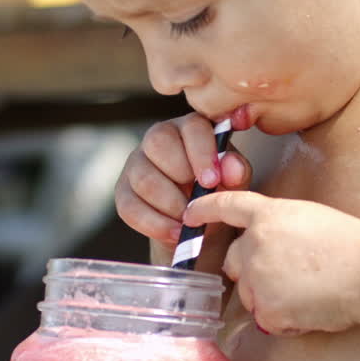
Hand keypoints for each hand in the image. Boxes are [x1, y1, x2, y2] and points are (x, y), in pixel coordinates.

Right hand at [114, 113, 251, 248]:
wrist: (200, 223)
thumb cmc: (219, 191)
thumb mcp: (234, 182)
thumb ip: (236, 172)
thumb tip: (231, 168)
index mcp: (192, 128)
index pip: (192, 126)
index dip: (201, 152)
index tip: (212, 180)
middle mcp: (160, 138)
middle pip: (158, 143)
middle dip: (179, 174)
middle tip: (198, 200)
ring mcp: (137, 163)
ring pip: (143, 177)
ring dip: (169, 204)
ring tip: (190, 221)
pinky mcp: (123, 191)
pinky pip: (129, 207)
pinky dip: (154, 224)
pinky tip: (175, 233)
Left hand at [183, 191, 359, 334]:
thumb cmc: (349, 244)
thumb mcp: (307, 218)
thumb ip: (276, 228)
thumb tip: (263, 247)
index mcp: (268, 216)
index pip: (227, 207)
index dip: (204, 209)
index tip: (189, 215)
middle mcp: (255, 245)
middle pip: (232, 261)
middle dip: (249, 269)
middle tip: (286, 274)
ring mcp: (258, 278)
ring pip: (249, 294)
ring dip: (269, 297)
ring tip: (307, 292)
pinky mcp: (267, 309)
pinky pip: (266, 320)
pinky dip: (284, 320)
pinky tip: (310, 308)